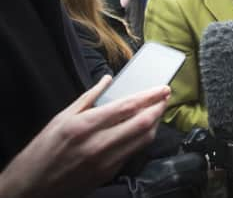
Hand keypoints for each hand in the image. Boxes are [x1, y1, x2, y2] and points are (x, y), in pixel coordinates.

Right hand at [0, 76, 169, 197]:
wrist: (32, 187)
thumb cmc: (43, 150)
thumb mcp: (62, 117)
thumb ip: (89, 97)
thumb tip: (107, 79)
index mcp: (85, 126)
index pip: (128, 107)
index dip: (150, 96)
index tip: (163, 88)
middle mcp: (98, 144)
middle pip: (143, 123)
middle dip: (159, 107)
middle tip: (166, 96)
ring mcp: (106, 161)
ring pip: (144, 139)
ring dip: (156, 122)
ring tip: (158, 110)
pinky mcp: (109, 173)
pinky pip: (134, 152)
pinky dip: (143, 137)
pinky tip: (144, 128)